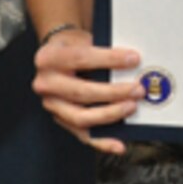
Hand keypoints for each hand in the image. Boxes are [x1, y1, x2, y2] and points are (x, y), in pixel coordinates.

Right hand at [30, 28, 141, 155]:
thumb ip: (102, 49)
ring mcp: (52, 105)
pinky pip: (83, 135)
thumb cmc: (74, 46)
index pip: (81, 58)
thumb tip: (133, 63)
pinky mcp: (61, 120)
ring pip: (81, 118)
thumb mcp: (83, 38)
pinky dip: (102, 142)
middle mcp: (45, 83)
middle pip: (81, 92)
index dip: (109, 59)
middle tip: (137, 89)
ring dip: (110, 114)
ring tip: (131, 107)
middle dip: (113, 92)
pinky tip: (119, 145)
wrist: (58, 55)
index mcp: (49, 57)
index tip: (133, 59)